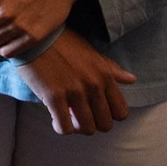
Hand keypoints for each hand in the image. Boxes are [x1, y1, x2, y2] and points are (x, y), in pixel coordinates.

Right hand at [16, 29, 135, 135]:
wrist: (35, 35)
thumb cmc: (62, 43)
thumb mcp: (90, 52)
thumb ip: (111, 69)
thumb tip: (132, 79)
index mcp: (105, 75)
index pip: (121, 112)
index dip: (109, 116)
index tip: (96, 111)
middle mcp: (93, 85)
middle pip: (105, 125)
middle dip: (93, 123)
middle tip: (80, 114)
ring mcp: (74, 92)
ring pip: (86, 129)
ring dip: (76, 127)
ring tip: (67, 116)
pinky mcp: (54, 96)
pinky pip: (64, 128)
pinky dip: (60, 127)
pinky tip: (54, 117)